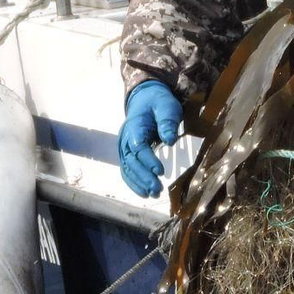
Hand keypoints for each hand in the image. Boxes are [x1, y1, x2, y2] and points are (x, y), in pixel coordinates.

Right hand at [118, 79, 183, 197]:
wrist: (144, 99)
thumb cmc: (158, 103)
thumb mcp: (167, 106)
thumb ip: (167, 122)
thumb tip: (169, 140)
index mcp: (134, 126)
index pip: (138, 146)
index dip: (148, 160)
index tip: (161, 172)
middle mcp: (125, 139)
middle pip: (131, 161)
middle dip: (143, 177)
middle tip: (157, 189)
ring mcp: (124, 147)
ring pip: (128, 168)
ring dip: (139, 183)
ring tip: (154, 194)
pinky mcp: (128, 154)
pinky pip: (127, 170)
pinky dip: (134, 183)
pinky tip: (145, 193)